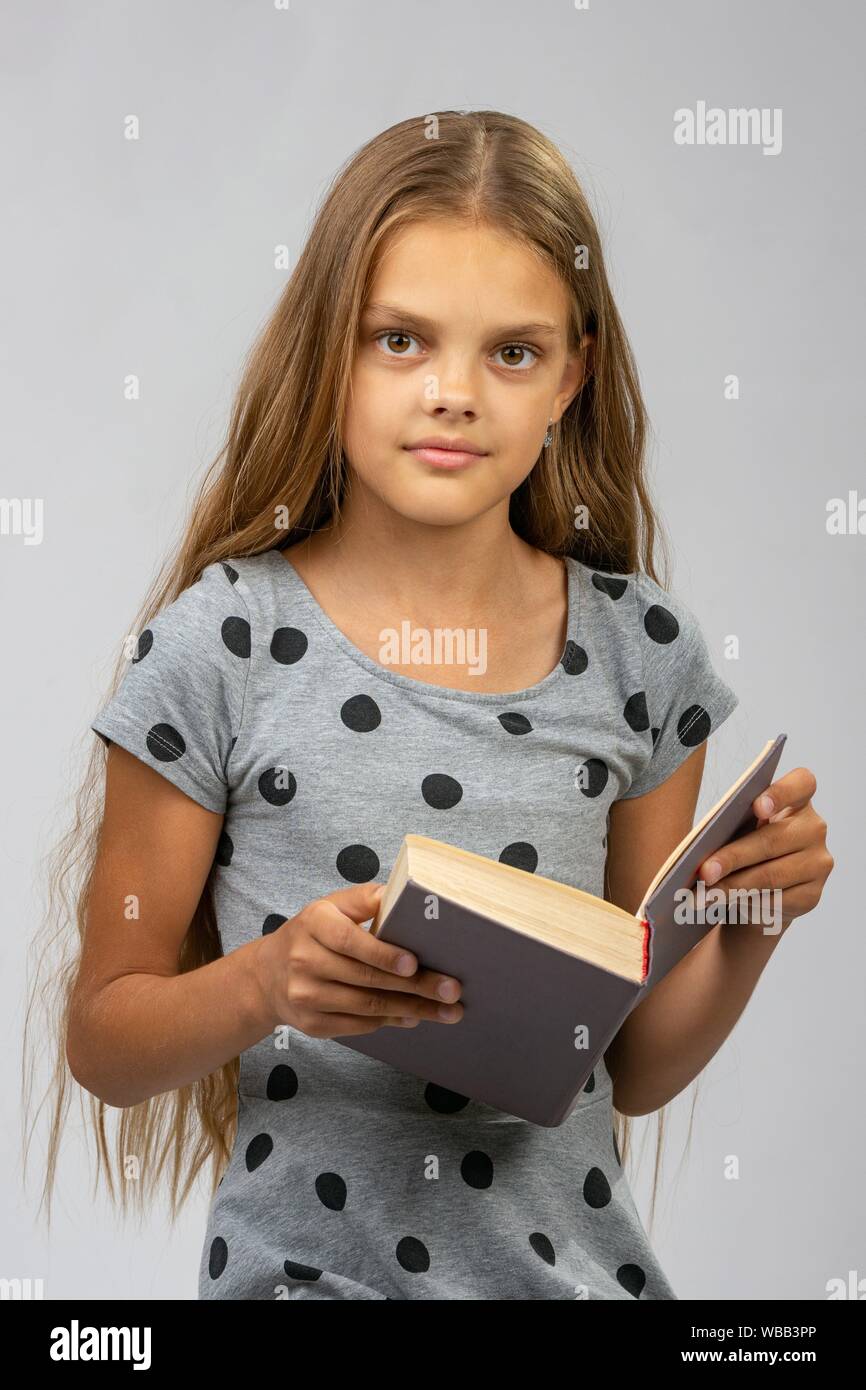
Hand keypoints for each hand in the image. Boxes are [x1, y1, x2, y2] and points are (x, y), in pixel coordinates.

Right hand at [254, 881, 463, 1038]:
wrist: (267, 975)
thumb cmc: (313, 934)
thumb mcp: (331, 906)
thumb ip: (364, 899)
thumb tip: (403, 894)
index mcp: (312, 923)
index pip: (350, 940)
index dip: (383, 954)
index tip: (414, 963)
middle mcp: (304, 960)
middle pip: (366, 978)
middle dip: (415, 987)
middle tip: (451, 991)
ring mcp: (305, 996)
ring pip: (367, 1006)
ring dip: (410, 1009)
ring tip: (444, 1010)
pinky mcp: (311, 1024)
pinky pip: (357, 1025)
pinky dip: (389, 1021)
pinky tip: (412, 1017)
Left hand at [697, 766, 833, 932]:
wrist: (757, 893)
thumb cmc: (742, 849)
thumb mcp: (737, 831)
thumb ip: (730, 827)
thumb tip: (704, 849)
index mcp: (797, 800)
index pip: (802, 784)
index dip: (781, 793)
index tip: (756, 806)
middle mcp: (814, 829)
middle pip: (773, 840)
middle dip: (733, 857)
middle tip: (704, 872)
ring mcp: (817, 863)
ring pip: (771, 875)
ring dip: (733, 886)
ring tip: (704, 894)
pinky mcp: (811, 895)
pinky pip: (776, 900)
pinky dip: (745, 903)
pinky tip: (723, 904)